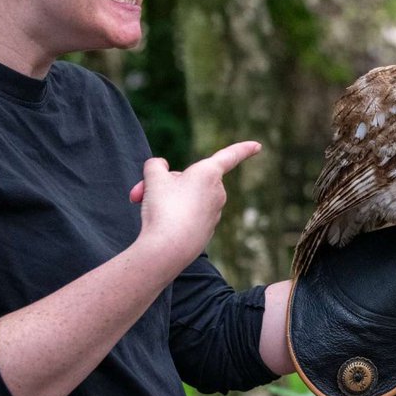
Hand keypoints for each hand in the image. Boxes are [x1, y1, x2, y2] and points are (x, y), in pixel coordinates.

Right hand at [130, 141, 261, 265]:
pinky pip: (187, 214)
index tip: (258, 146)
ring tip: (149, 210)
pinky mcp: (206, 230)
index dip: (243, 149)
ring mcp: (213, 212)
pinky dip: (173, 215)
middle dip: (163, 184)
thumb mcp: (152, 178)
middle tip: (137, 193)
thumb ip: (155, 166)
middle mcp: (216, 191)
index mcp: (208, 173)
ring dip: (164, 199)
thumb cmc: (163, 208)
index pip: (229, 156)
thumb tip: (160, 168)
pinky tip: (160, 225)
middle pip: (188, 179)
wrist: (167, 249)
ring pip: (185, 197)